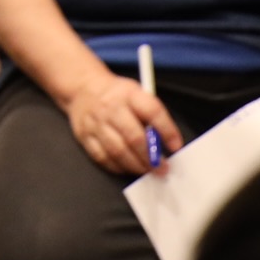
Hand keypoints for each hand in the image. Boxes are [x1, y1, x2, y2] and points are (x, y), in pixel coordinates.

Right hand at [64, 70, 180, 175]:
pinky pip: (103, 158)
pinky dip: (118, 167)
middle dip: (151, 157)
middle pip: (134, 136)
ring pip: (118, 151)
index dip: (167, 130)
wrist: (83, 89)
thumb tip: (166, 142)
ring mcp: (96, 123)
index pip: (152, 111)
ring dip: (136, 165)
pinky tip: (127, 167)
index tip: (176, 146)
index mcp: (129, 94)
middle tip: (162, 168)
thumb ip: (151, 114)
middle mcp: (111, 108)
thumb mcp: (136, 93)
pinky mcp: (85, 136)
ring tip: (147, 170)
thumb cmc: (116, 95)